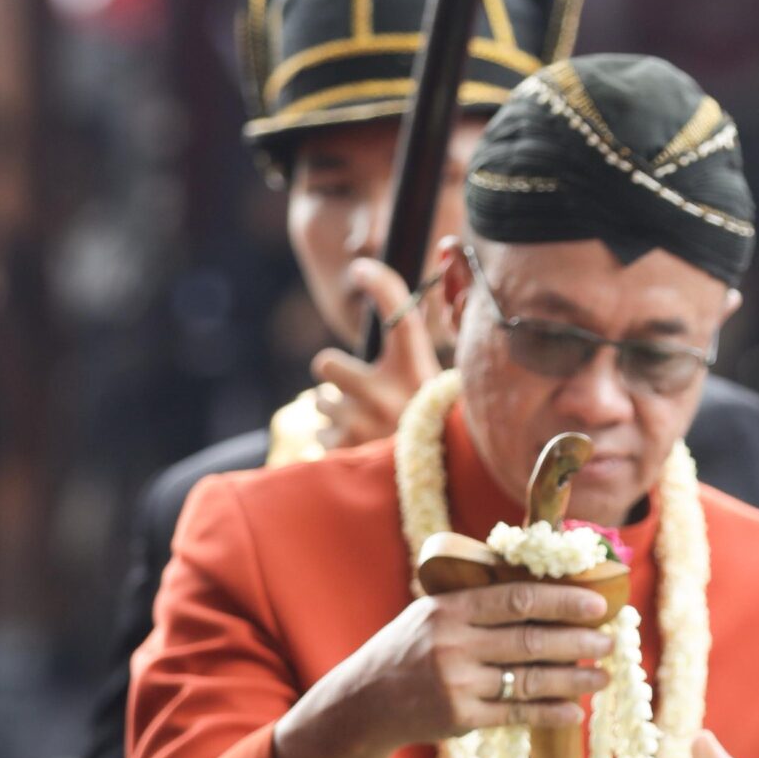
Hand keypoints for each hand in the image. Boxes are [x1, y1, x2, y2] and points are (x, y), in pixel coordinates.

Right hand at [274, 581, 613, 757]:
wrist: (366, 700)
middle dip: (578, 641)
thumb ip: (480, 600)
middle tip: (611, 641)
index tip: (598, 604)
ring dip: (574, 678)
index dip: (563, 600)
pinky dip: (550, 712)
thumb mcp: (434, 612)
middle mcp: (453, 643)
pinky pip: (517, 713)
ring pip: (530, 679)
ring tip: (604, 675)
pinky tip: (575, 711)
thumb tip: (548, 589)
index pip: (518, 598)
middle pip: (531, 639)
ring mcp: (457, 682)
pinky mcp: (460, 716)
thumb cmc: (411, 649)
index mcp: (451, 608)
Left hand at [307, 260, 440, 451]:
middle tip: (361, 395)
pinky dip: (336, 443)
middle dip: (336, 379)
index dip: (380, 285)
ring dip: (337, 414)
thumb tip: (385, 303)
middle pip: (326, 364)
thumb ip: (410, 355)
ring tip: (368, 429)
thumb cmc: (431, 430)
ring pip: (320, 404)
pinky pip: (320, 436)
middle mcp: (388, 394)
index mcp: (418, 374)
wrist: (438, 489)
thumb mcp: (431, 389)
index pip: (400, 316)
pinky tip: (362, 450)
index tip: (361, 268)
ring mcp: (362, 425)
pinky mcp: (344, 453)